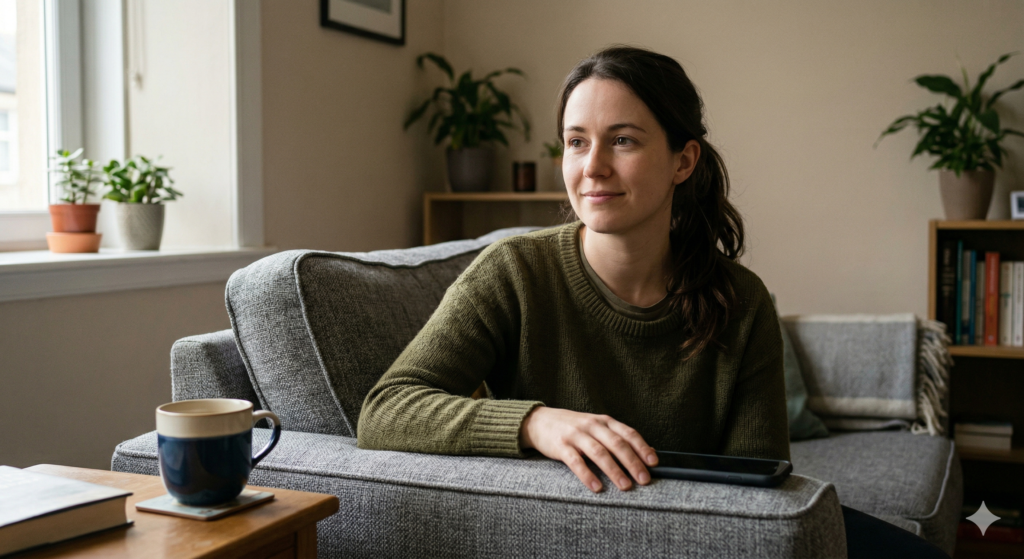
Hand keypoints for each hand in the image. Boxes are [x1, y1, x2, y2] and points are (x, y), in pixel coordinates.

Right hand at [519, 406, 658, 492]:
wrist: (539, 421)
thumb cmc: (573, 427)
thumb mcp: (597, 427)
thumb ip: (618, 437)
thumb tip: (648, 452)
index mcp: (603, 421)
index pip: (627, 433)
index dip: (642, 447)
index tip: (653, 462)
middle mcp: (591, 425)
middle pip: (616, 443)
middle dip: (632, 462)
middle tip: (644, 479)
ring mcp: (575, 435)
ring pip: (599, 452)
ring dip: (614, 470)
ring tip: (625, 486)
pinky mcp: (560, 446)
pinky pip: (576, 461)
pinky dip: (587, 474)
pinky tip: (596, 487)